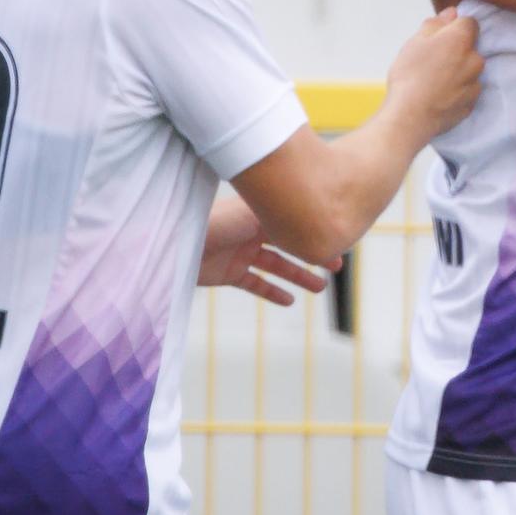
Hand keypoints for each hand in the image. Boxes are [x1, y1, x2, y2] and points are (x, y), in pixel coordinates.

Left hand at [200, 194, 339, 305]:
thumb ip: (284, 216)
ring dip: (298, 277)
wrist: (177, 242)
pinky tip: (290, 301)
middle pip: (289, 244)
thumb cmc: (216, 222)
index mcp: (258, 213)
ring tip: (320, 287)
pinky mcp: (228, 273)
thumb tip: (316, 215)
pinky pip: (256, 284)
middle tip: (336, 266)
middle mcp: (251, 231)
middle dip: (312, 254)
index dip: (315, 232)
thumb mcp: (256, 214)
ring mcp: (240, 253)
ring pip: (277, 266)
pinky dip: (272, 293)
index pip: (293, 222)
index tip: (338, 242)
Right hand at [387, 8, 483, 142]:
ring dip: (457, 71)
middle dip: (456, 51)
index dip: (454, 28)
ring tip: (433, 81)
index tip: (440, 37)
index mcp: (461, 40)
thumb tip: (451, 13)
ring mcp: (475, 83)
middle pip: (470, 48)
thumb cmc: (409, 76)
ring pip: (469, 70)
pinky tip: (438, 95)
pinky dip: (457, 90)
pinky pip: (467, 90)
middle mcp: (475, 59)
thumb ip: (436, 24)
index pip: (469, 23)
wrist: (409, 116)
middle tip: (432, 61)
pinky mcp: (472, 103)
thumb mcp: (415, 42)